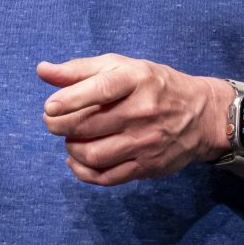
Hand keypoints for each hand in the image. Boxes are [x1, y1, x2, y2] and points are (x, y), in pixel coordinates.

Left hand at [38, 54, 224, 185]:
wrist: (201, 115)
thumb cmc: (154, 85)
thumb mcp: (122, 67)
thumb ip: (80, 69)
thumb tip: (42, 70)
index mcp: (136, 79)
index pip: (100, 90)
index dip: (70, 99)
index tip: (49, 106)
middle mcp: (142, 111)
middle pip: (90, 125)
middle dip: (60, 125)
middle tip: (53, 121)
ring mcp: (145, 142)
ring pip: (94, 154)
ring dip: (71, 148)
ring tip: (70, 138)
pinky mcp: (147, 167)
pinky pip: (106, 177)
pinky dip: (83, 172)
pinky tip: (76, 159)